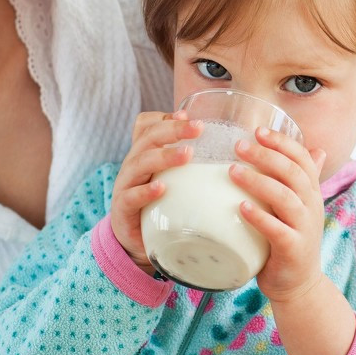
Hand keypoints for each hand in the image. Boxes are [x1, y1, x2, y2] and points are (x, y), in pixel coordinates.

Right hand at [110, 110, 200, 269]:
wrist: (134, 240)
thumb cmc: (159, 204)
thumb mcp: (174, 180)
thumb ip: (191, 165)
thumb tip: (232, 154)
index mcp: (144, 154)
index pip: (147, 125)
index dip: (165, 118)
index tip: (188, 114)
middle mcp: (133, 165)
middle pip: (148, 138)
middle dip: (173, 130)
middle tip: (199, 127)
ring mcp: (125, 186)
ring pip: (139, 163)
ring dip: (164, 156)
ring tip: (187, 154)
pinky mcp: (123, 209)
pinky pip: (130, 197)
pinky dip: (145, 191)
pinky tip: (161, 188)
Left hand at [231, 127, 327, 302]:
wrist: (299, 283)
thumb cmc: (289, 240)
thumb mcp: (297, 206)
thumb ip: (299, 179)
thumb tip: (315, 149)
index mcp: (311, 191)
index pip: (302, 158)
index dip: (282, 142)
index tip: (258, 131)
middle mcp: (312, 205)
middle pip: (293, 172)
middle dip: (266, 155)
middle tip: (238, 146)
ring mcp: (305, 227)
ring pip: (286, 197)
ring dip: (259, 182)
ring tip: (232, 172)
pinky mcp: (294, 249)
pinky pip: (278, 230)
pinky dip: (260, 217)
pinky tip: (241, 207)